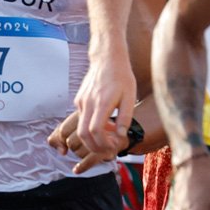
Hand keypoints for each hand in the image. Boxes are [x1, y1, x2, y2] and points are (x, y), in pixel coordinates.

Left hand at [49, 110, 124, 173]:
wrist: (125, 129)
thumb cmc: (98, 127)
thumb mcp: (79, 125)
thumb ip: (62, 133)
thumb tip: (57, 148)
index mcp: (84, 115)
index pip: (63, 130)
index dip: (60, 139)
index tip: (62, 146)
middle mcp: (92, 124)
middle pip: (70, 142)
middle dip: (72, 147)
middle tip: (82, 145)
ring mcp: (100, 137)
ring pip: (79, 152)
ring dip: (80, 154)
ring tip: (88, 150)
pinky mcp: (107, 148)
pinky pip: (90, 160)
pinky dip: (82, 166)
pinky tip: (77, 169)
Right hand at [73, 52, 135, 166]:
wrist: (107, 58)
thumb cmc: (122, 76)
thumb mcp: (130, 96)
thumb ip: (125, 117)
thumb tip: (120, 136)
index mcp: (102, 102)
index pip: (95, 131)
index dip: (103, 144)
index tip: (113, 148)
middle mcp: (88, 103)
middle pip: (83, 135)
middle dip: (94, 147)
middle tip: (108, 152)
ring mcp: (81, 102)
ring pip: (80, 129)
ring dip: (92, 140)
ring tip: (108, 140)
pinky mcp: (79, 100)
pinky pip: (82, 120)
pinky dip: (91, 128)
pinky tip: (105, 125)